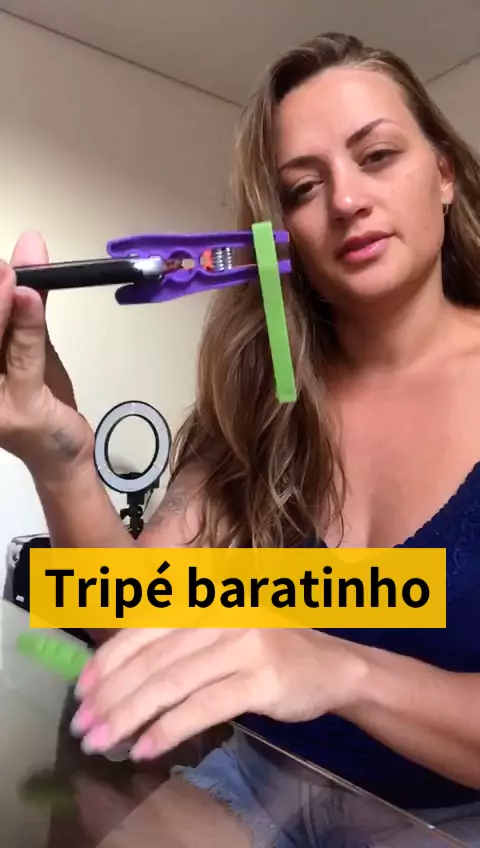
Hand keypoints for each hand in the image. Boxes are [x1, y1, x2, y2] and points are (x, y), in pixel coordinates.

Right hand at [0, 231, 93, 476]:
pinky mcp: (19, 408)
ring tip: (10, 274)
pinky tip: (30, 299)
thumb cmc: (41, 398)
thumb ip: (27, 302)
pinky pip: (22, 359)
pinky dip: (26, 327)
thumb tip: (30, 246)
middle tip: (1, 263)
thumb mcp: (30, 343)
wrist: (63, 453)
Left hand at [70, 628, 367, 760]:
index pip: (145, 627)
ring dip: (130, 716)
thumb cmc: (266, 650)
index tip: (81, 690)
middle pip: (153, 658)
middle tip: (82, 726)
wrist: (332, 666)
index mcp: (206, 600)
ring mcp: (243, 644)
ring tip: (102, 741)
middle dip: (111, 695)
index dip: (109, 659)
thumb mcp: (219, 631)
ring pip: (172, 683)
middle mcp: (221, 614)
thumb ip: (176, 643)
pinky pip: (202, 707)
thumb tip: (115, 673)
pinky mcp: (260, 679)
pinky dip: (168, 729)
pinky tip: (145, 748)